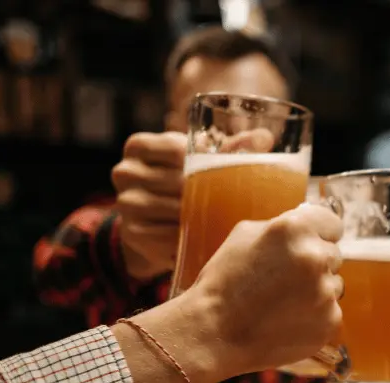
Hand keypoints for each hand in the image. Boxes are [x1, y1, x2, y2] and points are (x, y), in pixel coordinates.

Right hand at [113, 129, 276, 281]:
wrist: (155, 219)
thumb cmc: (184, 180)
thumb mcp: (201, 159)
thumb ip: (231, 147)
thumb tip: (265, 137)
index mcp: (138, 145)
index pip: (178, 150)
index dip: (206, 162)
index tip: (227, 172)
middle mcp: (124, 172)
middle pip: (177, 182)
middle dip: (209, 193)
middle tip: (239, 200)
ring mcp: (125, 204)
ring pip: (174, 210)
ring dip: (202, 217)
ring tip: (227, 218)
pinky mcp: (132, 233)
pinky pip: (168, 236)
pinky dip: (190, 238)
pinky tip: (207, 236)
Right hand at [188, 203, 343, 372]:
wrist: (214, 334)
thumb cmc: (224, 282)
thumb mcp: (245, 235)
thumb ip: (283, 225)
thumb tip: (309, 224)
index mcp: (295, 228)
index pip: (332, 224)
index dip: (320, 234)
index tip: (313, 243)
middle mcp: (315, 256)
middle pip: (333, 255)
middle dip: (315, 264)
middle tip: (285, 278)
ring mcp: (325, 292)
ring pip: (334, 284)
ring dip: (317, 290)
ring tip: (282, 301)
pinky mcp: (329, 321)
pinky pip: (330, 311)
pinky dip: (315, 316)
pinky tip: (287, 320)